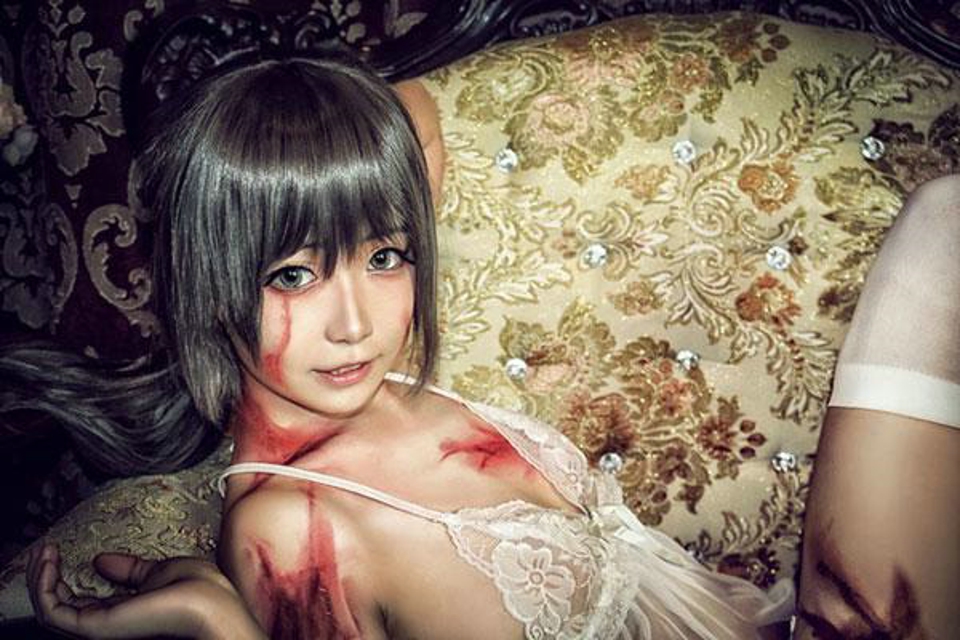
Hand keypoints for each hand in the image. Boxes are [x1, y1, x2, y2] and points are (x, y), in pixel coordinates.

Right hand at [27, 544, 265, 638]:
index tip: (57, 551)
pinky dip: (44, 588)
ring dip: (40, 580)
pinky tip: (49, 563)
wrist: (212, 604)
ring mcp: (100, 627)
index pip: (78, 603)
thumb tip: (100, 560)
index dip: (62, 578)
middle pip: (59, 608)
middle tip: (44, 550)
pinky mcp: (96, 626)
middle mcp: (108, 623)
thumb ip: (129, 570)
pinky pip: (53, 614)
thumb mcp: (158, 571)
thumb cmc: (200, 591)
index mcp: (122, 612)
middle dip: (44, 578)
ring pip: (50, 611)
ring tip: (43, 553)